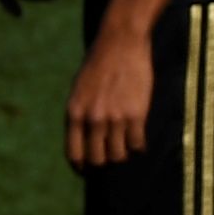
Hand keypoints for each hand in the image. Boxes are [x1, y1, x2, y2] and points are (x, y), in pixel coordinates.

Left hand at [66, 23, 154, 169]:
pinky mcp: (137, 113)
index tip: (87, 171)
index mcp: (73, 114)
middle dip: (104, 163)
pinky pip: (138, 144)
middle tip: (111, 158)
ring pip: (119, 155)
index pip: (74, 153)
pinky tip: (140, 142)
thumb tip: (83, 139)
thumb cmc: (97, 65)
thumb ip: (80, 114)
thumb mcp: (78, 90)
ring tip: (126, 148)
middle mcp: (92, 119)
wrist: (120, 43)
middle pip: (97, 160)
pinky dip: (139, 147)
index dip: (81, 167)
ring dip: (123, 156)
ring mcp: (115, 117)